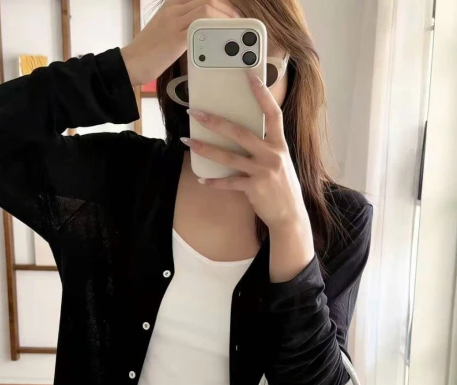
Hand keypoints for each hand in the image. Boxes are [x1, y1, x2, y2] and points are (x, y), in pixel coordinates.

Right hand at [121, 0, 239, 87]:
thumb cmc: (149, 52)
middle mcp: (173, 10)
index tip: (232, 15)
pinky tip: (222, 40)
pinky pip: (199, 27)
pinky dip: (214, 31)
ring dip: (224, 19)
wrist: (130, 63)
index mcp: (172, 6)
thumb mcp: (167, 31)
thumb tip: (205, 33)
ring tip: (234, 32)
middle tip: (238, 24)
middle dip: (227, 10)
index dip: (221, 4)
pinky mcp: (174, 38)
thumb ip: (184, 28)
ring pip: (206, 9)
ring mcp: (173, 22)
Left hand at [182, 71, 309, 230]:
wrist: (290, 216)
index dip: (262, 94)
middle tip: (195, 111)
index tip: (249, 76)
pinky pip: (228, 183)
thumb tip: (242, 137)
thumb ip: (265, 148)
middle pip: (240, 132)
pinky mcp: (254, 188)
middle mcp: (272, 155)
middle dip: (215, 121)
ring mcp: (263, 171)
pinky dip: (214, 182)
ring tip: (188, 141)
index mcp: (279, 145)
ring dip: (205, 148)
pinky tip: (202, 180)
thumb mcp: (280, 162)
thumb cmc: (282, 188)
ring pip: (229, 157)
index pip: (272, 114)